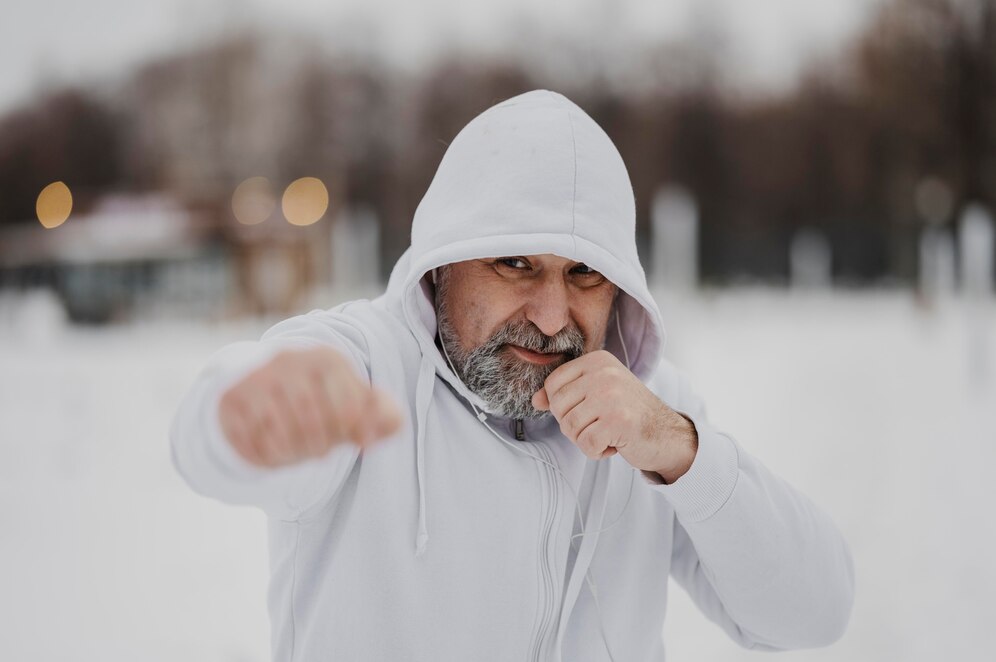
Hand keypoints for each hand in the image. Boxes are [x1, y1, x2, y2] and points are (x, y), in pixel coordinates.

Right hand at [218, 346, 401, 467]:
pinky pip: (251, 439)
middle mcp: (290, 361)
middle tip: (323, 452)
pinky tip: (275, 452)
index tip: (359, 442)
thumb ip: (383, 414)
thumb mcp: (354, 399)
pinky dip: (266, 456)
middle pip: (312, 421)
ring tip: (300, 453)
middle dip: (321, 444)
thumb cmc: (320, 396)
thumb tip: (389, 428)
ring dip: (293, 453)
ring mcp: (257, 378)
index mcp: (326, 359)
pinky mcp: (231, 399)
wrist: (260, 380)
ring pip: (279, 432)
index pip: (349, 406)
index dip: (356, 431)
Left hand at [532, 350, 697, 482]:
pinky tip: (615, 444)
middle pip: (558, 406)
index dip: (562, 406)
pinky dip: (597, 452)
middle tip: (598, 426)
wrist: (668, 434)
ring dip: (585, 440)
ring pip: (569, 427)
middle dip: (573, 425)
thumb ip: (566, 394)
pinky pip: (586, 444)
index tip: (586, 411)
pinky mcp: (618, 421)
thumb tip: (535, 400)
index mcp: (598, 361)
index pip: (553, 383)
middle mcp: (604, 373)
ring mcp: (612, 396)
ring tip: (608, 434)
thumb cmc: (629, 414)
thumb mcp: (597, 394)